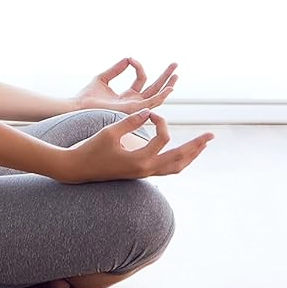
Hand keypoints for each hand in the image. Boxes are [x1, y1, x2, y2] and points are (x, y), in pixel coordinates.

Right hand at [57, 109, 213, 183]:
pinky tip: (182, 154)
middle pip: (180, 158)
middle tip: (211, 135)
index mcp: (140, 160)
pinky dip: (178, 162)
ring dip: (190, 156)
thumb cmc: (91, 150)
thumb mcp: (109, 133)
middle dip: (197, 146)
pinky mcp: (139, 174)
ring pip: (175, 167)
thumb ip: (131, 121)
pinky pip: (166, 170)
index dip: (160, 120)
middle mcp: (145, 169)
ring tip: (202, 145)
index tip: (150, 112)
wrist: (78, 169)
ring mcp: (143, 174)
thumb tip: (149, 110)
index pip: (163, 137)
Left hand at [76, 58, 177, 113]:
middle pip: (154, 89)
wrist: (79, 107)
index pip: (141, 80)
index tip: (130, 58)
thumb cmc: (86, 96)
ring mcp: (134, 108)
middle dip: (165, 77)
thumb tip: (127, 58)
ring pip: (157, 96)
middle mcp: (133, 103)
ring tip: (176, 73)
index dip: (138, 67)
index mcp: (126, 97)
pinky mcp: (132, 111)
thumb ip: (116, 69)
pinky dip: (161, 96)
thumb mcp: (103, 78)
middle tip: (175, 64)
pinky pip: (151, 104)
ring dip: (167, 85)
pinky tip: (169, 87)